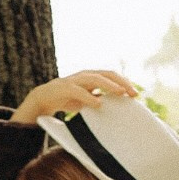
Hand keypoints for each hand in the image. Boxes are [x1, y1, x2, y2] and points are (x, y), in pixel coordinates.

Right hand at [12, 69, 136, 124]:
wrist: (42, 99)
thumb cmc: (65, 99)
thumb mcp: (85, 101)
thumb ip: (97, 100)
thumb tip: (111, 105)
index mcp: (91, 77)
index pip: (111, 76)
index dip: (124, 82)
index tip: (135, 94)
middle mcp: (84, 75)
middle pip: (107, 74)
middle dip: (122, 82)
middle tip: (133, 93)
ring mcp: (74, 80)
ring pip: (95, 78)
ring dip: (109, 85)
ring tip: (120, 93)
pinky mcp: (63, 88)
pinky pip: (78, 91)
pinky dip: (88, 96)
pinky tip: (98, 103)